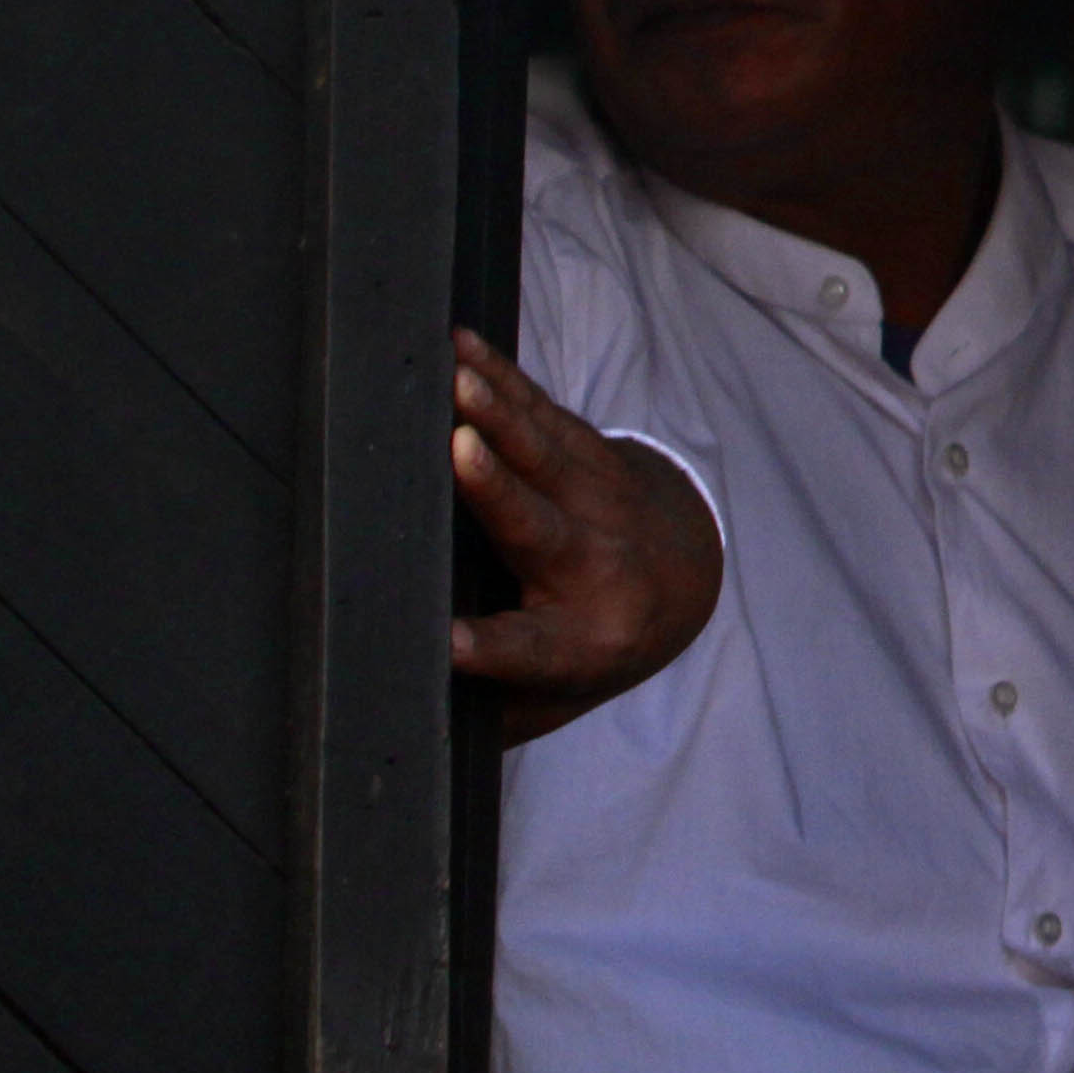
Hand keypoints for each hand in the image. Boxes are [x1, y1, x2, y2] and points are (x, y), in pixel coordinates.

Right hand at [446, 330, 722, 742]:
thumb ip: (487, 704)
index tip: (448, 644)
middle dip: (498, 491)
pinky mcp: (594, 451)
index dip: (489, 649)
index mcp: (584, 644)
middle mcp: (600, 570)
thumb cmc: (583, 649)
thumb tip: (391, 727)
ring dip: (496, 411)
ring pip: (544, 452)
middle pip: (541, 531)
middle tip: (458, 453)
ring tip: (451, 378)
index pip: (530, 649)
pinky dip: (501, 377)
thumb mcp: (549, 696)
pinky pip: (543, 410)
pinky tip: (458, 346)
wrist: (681, 579)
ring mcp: (603, 501)